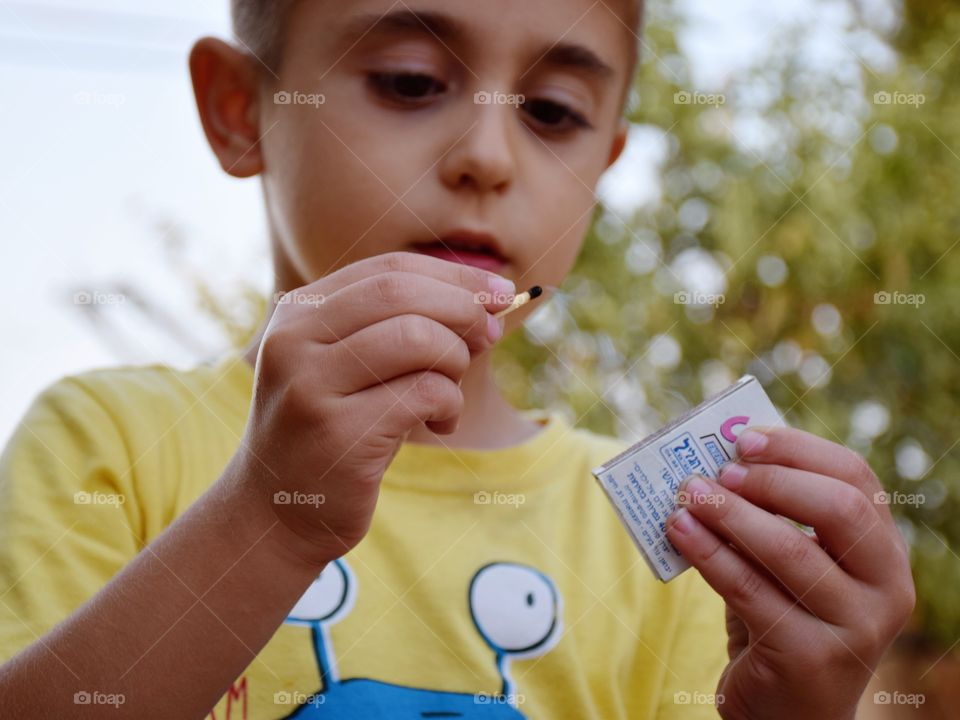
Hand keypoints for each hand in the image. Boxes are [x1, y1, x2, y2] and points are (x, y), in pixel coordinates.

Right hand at [234, 251, 514, 565]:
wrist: (277, 511)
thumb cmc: (336, 428)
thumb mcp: (356, 365)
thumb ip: (405, 326)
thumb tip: (488, 301)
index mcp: (299, 311)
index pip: (388, 270)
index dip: (453, 277)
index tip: (498, 294)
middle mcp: (294, 340)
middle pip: (401, 293)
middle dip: (462, 309)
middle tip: (489, 337)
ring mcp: (310, 386)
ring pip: (416, 339)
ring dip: (455, 362)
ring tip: (449, 393)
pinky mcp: (337, 434)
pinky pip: (424, 393)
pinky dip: (450, 404)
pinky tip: (440, 424)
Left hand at [665, 426, 914, 719]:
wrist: (785, 712)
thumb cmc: (781, 621)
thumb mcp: (787, 567)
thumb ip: (768, 519)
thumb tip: (713, 461)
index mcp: (885, 554)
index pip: (857, 480)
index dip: (798, 450)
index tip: (744, 437)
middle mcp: (885, 590)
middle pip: (839, 508)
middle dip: (771, 480)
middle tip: (718, 470)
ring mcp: (854, 628)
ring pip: (788, 548)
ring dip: (727, 513)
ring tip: (686, 495)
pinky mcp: (810, 657)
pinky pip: (748, 589)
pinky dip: (707, 552)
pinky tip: (678, 530)